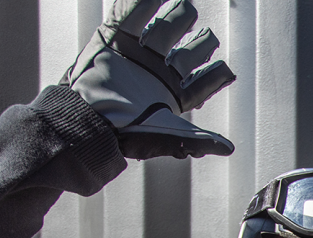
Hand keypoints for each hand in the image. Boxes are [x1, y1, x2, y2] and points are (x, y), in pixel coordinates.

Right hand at [62, 0, 235, 158]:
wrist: (85, 118)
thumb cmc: (124, 132)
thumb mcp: (167, 136)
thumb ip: (198, 140)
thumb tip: (228, 149)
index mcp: (172, 97)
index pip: (201, 84)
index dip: (215, 76)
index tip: (226, 70)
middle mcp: (157, 74)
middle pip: (186, 53)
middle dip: (200, 43)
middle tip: (208, 35)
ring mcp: (137, 55)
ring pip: (163, 31)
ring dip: (176, 18)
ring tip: (187, 7)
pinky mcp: (113, 39)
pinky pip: (129, 15)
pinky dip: (141, 3)